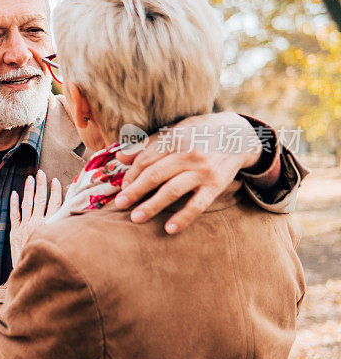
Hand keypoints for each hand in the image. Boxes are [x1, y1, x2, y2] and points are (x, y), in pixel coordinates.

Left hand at [9, 170, 61, 267]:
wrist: (33, 276)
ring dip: (28, 190)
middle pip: (40, 200)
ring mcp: (25, 227)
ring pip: (27, 204)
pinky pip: (14, 215)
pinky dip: (13, 204)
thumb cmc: (51, 261)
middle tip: (41, 173)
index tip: (56, 181)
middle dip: (41, 185)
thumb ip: (66, 229)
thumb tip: (74, 215)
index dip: (55, 191)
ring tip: (30, 178)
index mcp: (51, 226)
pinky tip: (14, 194)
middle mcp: (38, 224)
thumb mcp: (62, 244)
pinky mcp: (15, 233)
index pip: (55, 204)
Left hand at [114, 112, 261, 233]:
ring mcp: (203, 170)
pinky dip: (183, 218)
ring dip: (151, 206)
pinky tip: (169, 229)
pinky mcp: (216, 185)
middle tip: (120, 204)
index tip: (123, 187)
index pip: (146, 159)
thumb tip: (119, 156)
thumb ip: (147, 144)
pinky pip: (197, 205)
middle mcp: (189, 153)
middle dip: (135, 191)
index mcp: (175, 138)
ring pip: (172, 191)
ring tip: (136, 217)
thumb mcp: (174, 130)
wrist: (239, 135)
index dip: (131, 174)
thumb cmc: (199, 132)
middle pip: (155, 175)